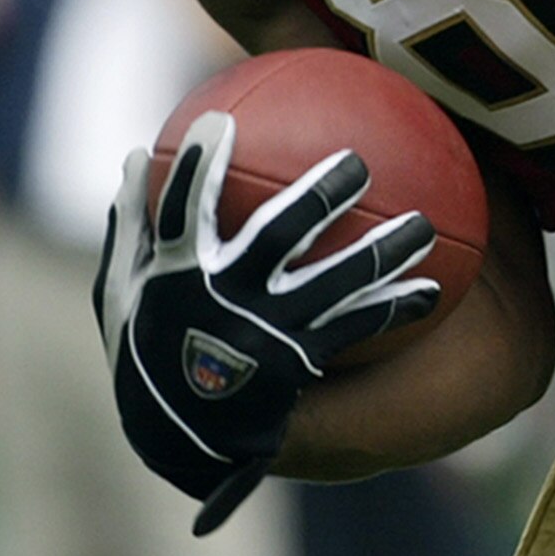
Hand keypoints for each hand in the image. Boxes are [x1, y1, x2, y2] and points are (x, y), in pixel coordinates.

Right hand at [94, 109, 439, 530]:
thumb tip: (131, 156)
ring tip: (426, 226)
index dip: (199, 167)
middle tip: (359, 162)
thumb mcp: (122, 288)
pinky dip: (394, 307)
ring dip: (382, 253)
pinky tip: (432, 291)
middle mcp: (225, 299)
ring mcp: (266, 332)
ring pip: (334, 283)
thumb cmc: (148, 347)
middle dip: (318, 196)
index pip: (183, 209)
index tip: (223, 121)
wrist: (179, 434)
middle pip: (277, 235)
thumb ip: (132, 225)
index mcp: (177, 274)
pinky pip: (355, 328)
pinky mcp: (298, 361)